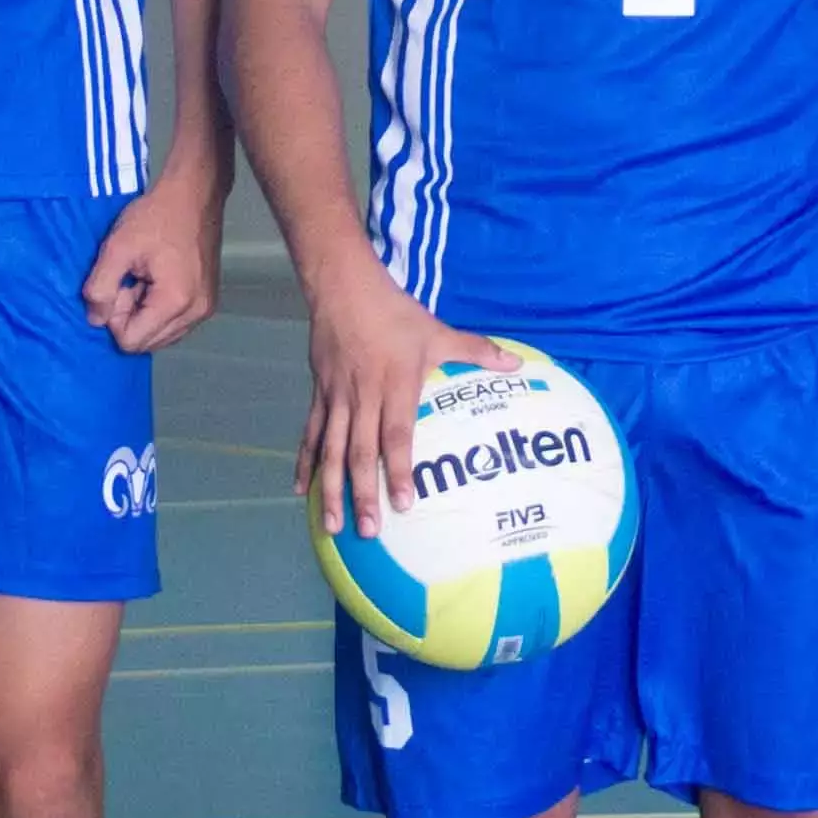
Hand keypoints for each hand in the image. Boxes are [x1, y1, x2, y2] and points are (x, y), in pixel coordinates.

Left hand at [81, 156, 224, 353]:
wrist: (195, 193)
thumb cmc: (156, 216)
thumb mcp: (117, 248)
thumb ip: (100, 288)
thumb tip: (95, 320)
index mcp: (174, 302)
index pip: (131, 342)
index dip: (114, 317)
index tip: (121, 284)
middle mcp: (195, 314)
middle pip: (147, 343)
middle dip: (130, 318)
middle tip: (131, 280)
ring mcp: (205, 309)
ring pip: (160, 337)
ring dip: (144, 315)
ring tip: (144, 279)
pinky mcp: (208, 302)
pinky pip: (175, 325)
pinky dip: (159, 311)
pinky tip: (157, 281)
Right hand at [301, 271, 513, 536]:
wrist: (342, 287)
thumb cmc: (394, 312)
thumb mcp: (437, 330)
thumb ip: (475, 351)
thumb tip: (516, 364)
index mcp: (395, 383)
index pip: (396, 435)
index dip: (398, 470)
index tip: (403, 504)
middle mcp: (363, 396)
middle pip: (359, 451)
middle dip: (363, 493)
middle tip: (368, 530)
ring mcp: (337, 397)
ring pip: (330, 449)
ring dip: (331, 489)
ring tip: (332, 525)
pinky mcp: (319, 394)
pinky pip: (309, 433)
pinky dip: (304, 462)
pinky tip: (301, 491)